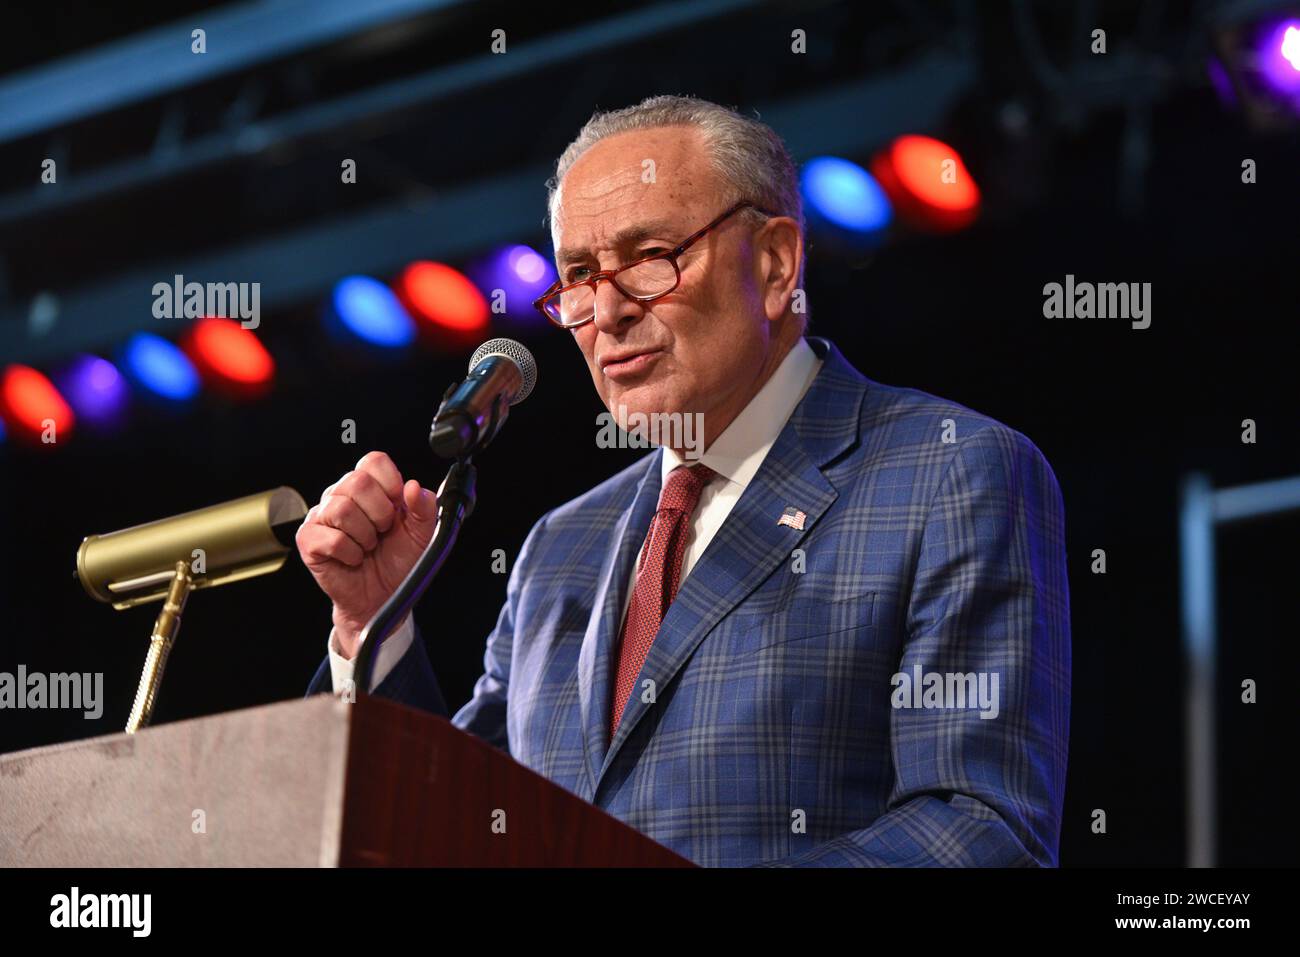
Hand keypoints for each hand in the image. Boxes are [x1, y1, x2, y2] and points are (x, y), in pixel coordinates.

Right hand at [296, 451, 437, 657]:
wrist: (383, 595)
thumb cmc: (398, 560)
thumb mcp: (422, 533)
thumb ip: (424, 507)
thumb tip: (413, 487)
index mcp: (369, 486)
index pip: (373, 461)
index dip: (390, 484)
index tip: (398, 508)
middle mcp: (341, 495)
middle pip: (357, 482)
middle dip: (380, 513)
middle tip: (383, 532)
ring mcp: (321, 516)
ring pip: (342, 510)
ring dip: (365, 536)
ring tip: (368, 546)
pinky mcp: (309, 540)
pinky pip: (332, 538)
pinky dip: (351, 553)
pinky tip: (354, 558)